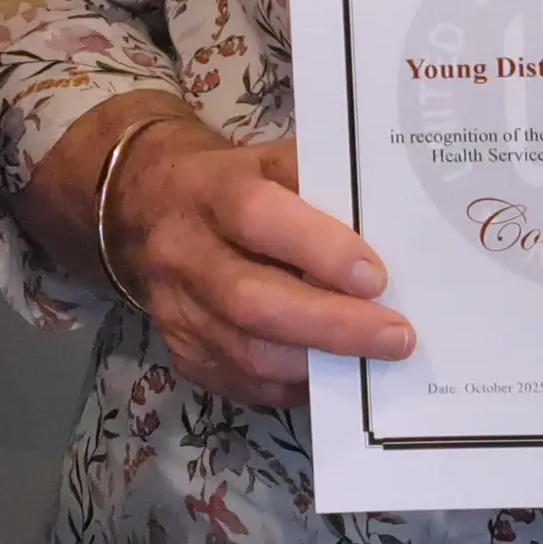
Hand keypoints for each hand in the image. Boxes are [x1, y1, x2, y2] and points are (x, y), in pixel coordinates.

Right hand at [110, 125, 411, 408]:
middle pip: (252, 300)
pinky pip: (244, 381)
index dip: (319, 250)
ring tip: (375, 359)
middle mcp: (184, 252)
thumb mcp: (272, 161)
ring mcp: (177, 309)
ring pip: (248, 353)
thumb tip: (390, 230)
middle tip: (395, 337)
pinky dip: (295, 382)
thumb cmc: (232, 183)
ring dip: (320, 362)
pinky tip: (332, 373)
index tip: (376, 277)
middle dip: (332, 325)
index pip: (258, 218)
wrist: (147, 208)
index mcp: (211, 191)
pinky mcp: (181, 352)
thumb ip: (321, 186)